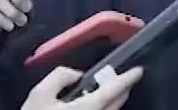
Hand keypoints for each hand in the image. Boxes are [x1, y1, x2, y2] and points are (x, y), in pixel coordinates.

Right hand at [21, 66, 142, 109]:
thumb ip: (60, 77)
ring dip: (111, 101)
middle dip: (121, 89)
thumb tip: (77, 75)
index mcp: (87, 108)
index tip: (138, 71)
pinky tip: (90, 104)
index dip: (128, 78)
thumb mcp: (39, 94)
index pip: (114, 91)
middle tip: (121, 78)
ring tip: (104, 90)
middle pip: (116, 103)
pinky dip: (102, 108)